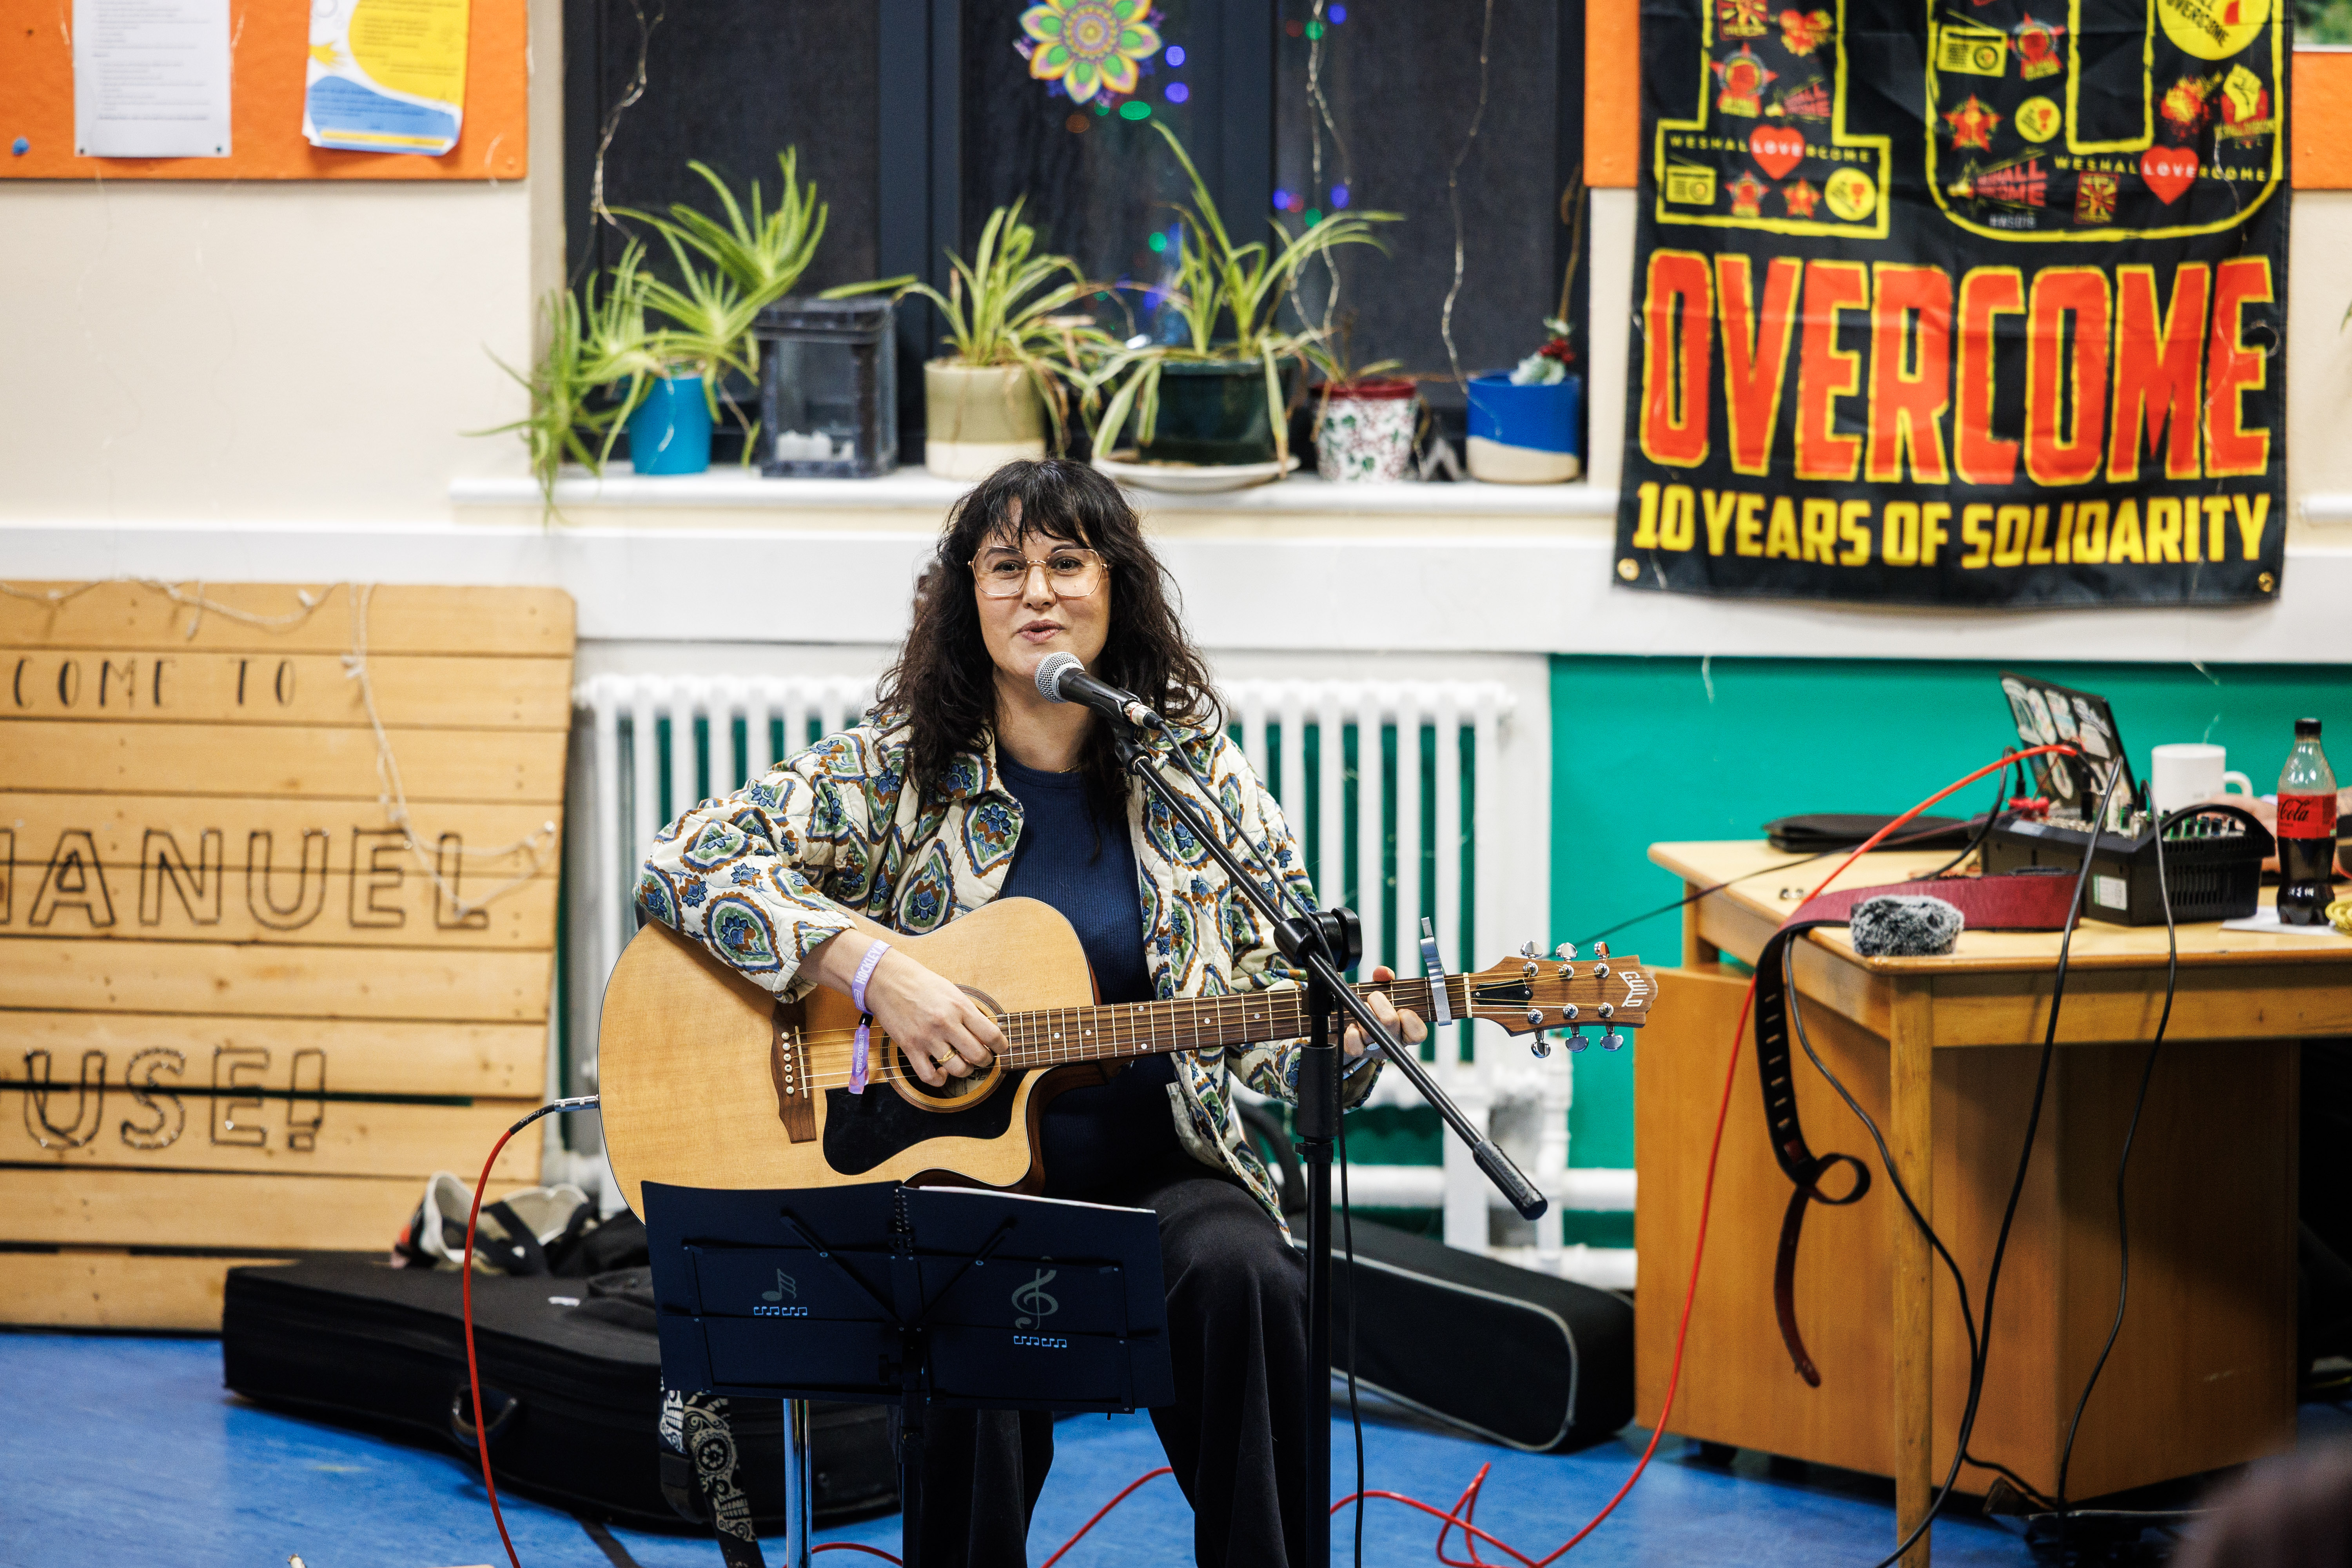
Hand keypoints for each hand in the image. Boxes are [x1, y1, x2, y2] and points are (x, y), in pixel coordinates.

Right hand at [810, 932, 1001, 1087]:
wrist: (887, 980)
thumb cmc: (922, 984)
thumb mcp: (952, 991)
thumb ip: (968, 1012)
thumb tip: (986, 1033)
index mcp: (960, 1007)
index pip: (991, 1035)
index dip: (1001, 1047)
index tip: (1000, 1048)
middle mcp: (946, 1023)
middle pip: (978, 1056)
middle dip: (985, 1061)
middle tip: (983, 1058)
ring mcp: (927, 1038)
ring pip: (958, 1069)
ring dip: (966, 1071)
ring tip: (964, 1064)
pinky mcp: (910, 1048)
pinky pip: (929, 1076)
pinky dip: (940, 1079)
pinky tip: (943, 1072)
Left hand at [1343, 965, 1425, 1058]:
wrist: (1351, 1032)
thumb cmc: (1373, 1012)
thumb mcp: (1383, 995)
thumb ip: (1386, 981)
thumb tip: (1383, 972)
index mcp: (1405, 1031)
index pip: (1419, 1034)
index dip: (1410, 1018)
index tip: (1402, 1009)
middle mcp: (1392, 1043)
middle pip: (1389, 1021)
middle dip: (1378, 1002)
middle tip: (1373, 998)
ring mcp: (1375, 1049)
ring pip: (1370, 1030)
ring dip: (1363, 1012)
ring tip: (1361, 1009)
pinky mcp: (1357, 1052)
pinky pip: (1355, 1045)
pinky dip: (1351, 1033)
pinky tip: (1352, 1026)